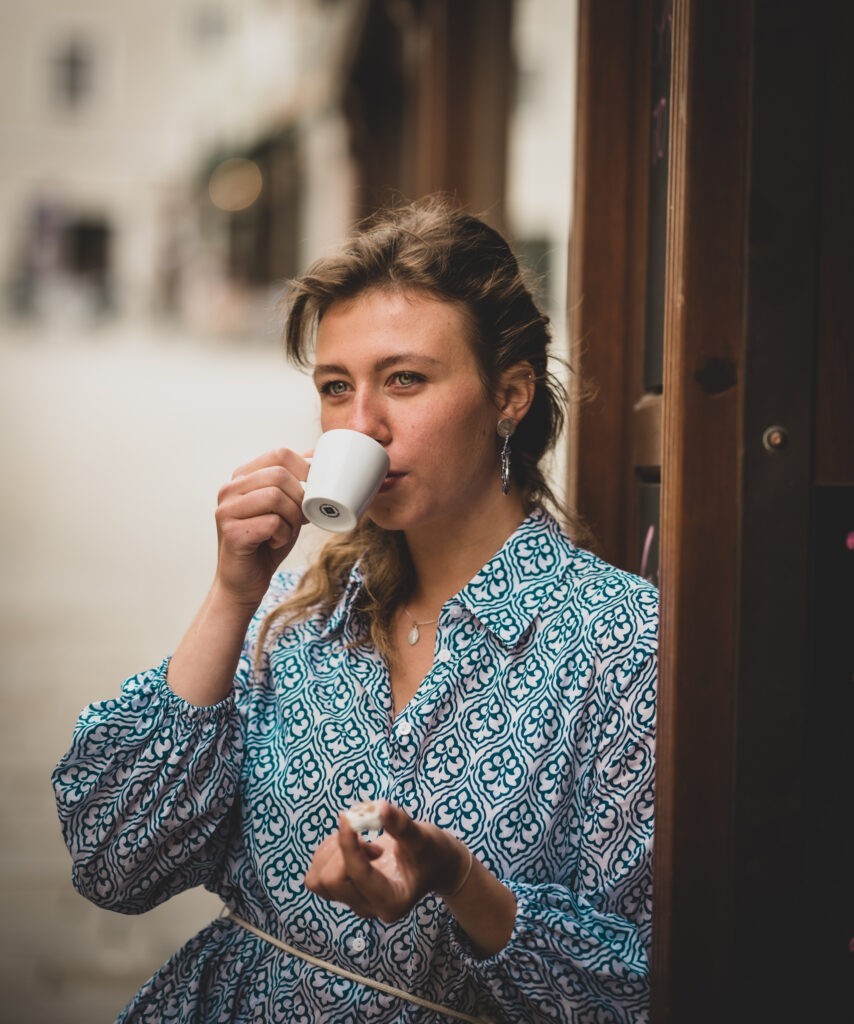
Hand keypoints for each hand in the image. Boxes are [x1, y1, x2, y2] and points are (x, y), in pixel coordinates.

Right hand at [213, 448, 308, 609]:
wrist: (244, 582)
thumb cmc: (267, 544)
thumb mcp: (285, 507)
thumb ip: (295, 482)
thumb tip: (317, 454)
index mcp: (242, 477)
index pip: (279, 454)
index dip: (305, 470)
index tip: (313, 491)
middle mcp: (230, 489)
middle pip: (279, 474)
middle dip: (299, 498)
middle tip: (299, 518)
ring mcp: (226, 510)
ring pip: (276, 496)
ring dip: (292, 518)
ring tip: (285, 531)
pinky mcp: (231, 531)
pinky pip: (272, 522)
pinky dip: (283, 535)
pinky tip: (274, 543)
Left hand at [304, 802, 467, 923]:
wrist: (433, 864)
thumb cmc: (431, 852)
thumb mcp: (422, 836)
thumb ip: (400, 824)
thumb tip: (378, 808)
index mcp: (391, 902)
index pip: (356, 874)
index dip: (348, 844)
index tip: (348, 818)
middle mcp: (369, 908)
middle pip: (332, 880)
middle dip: (343, 850)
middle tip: (369, 839)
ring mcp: (353, 902)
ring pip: (318, 880)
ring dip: (331, 853)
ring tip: (359, 841)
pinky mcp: (342, 893)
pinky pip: (316, 876)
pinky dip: (326, 855)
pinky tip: (351, 845)